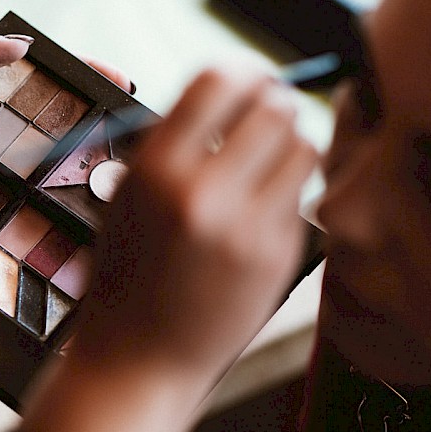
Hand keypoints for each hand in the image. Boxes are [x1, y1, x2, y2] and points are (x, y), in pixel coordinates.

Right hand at [79, 67, 316, 376]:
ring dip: (289, 144)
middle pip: (274, 108)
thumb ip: (174, 144)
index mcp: (155, 172)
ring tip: (266, 163)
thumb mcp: (128, 198)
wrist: (141, 359)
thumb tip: (234, 91)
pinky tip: (260, 211)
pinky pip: (301, 196)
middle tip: (265, 117)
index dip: (240, 72)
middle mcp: (203, 195)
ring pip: (303, 146)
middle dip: (272, 105)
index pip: (217, 81)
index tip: (247, 80)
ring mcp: (248, 230)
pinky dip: (287, 192)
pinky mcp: (279, 257)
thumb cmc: (128, 274)